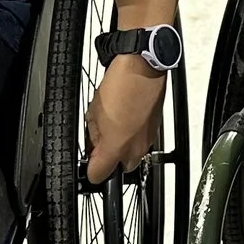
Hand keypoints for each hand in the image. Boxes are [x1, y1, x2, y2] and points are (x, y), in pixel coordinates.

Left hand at [85, 56, 164, 183]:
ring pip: (132, 154)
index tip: (88, 160)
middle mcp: (136, 149)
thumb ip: (92, 137)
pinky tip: (125, 116)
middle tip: (100, 140)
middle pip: (120, 168)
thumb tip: (93, 145)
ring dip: (122, 145)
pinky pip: (142, 139)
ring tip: (113, 123)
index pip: (98, 176)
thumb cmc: (120, 86)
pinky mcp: (155, 128)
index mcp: (117, 149)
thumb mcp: (93, 113)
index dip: (90, 170)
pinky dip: (133, 133)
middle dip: (110, 158)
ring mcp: (148, 139)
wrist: (143, 67)